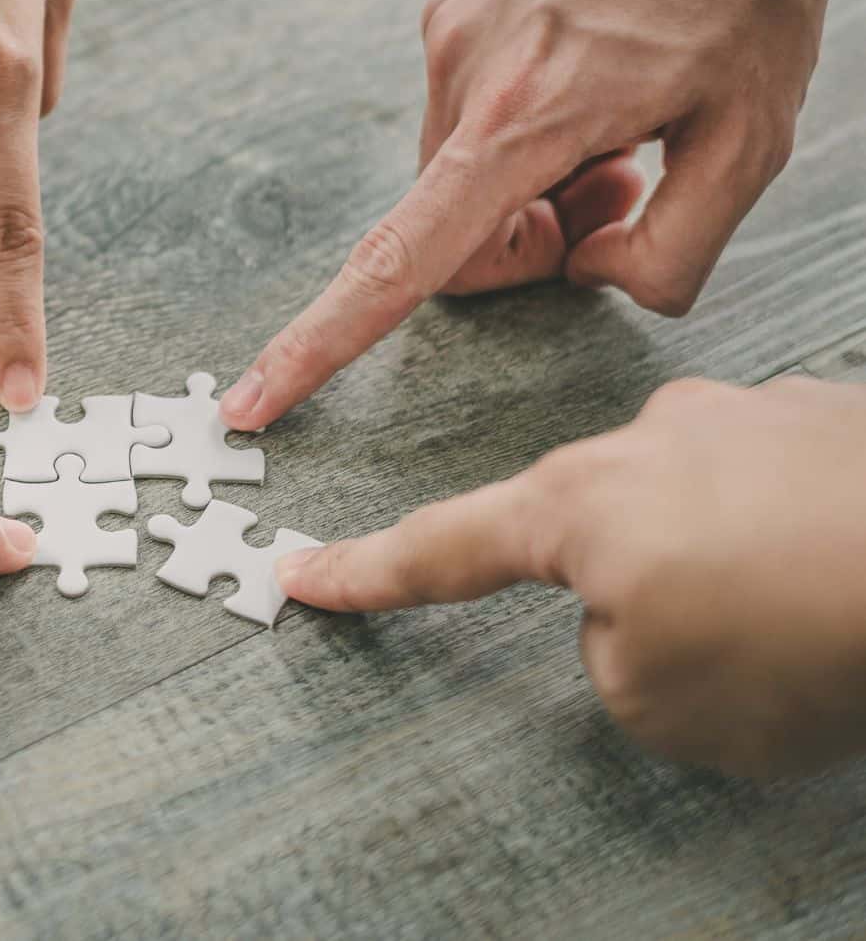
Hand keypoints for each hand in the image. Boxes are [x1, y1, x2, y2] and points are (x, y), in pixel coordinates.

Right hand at [221, 0, 865, 430]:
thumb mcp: (753, 134)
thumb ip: (670, 252)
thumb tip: (590, 275)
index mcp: (520, 118)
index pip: (400, 265)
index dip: (319, 347)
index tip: (250, 401)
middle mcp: (463, 75)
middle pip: (449, 233)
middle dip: (526, 244)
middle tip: (626, 190)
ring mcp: (452, 31)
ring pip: (463, 171)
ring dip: (538, 181)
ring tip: (633, 127)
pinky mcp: (460, 1)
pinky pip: (472, 109)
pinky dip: (531, 126)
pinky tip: (609, 77)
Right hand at [278, 377, 865, 776]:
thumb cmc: (818, 636)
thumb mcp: (667, 704)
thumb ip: (614, 657)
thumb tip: (645, 617)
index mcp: (581, 506)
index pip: (444, 547)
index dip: (369, 572)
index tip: (307, 572)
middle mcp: (651, 437)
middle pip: (600, 530)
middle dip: (645, 595)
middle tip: (727, 654)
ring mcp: (747, 414)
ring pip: (703, 512)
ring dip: (738, 568)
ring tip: (812, 620)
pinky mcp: (833, 418)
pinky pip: (787, 494)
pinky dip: (806, 541)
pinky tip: (848, 577)